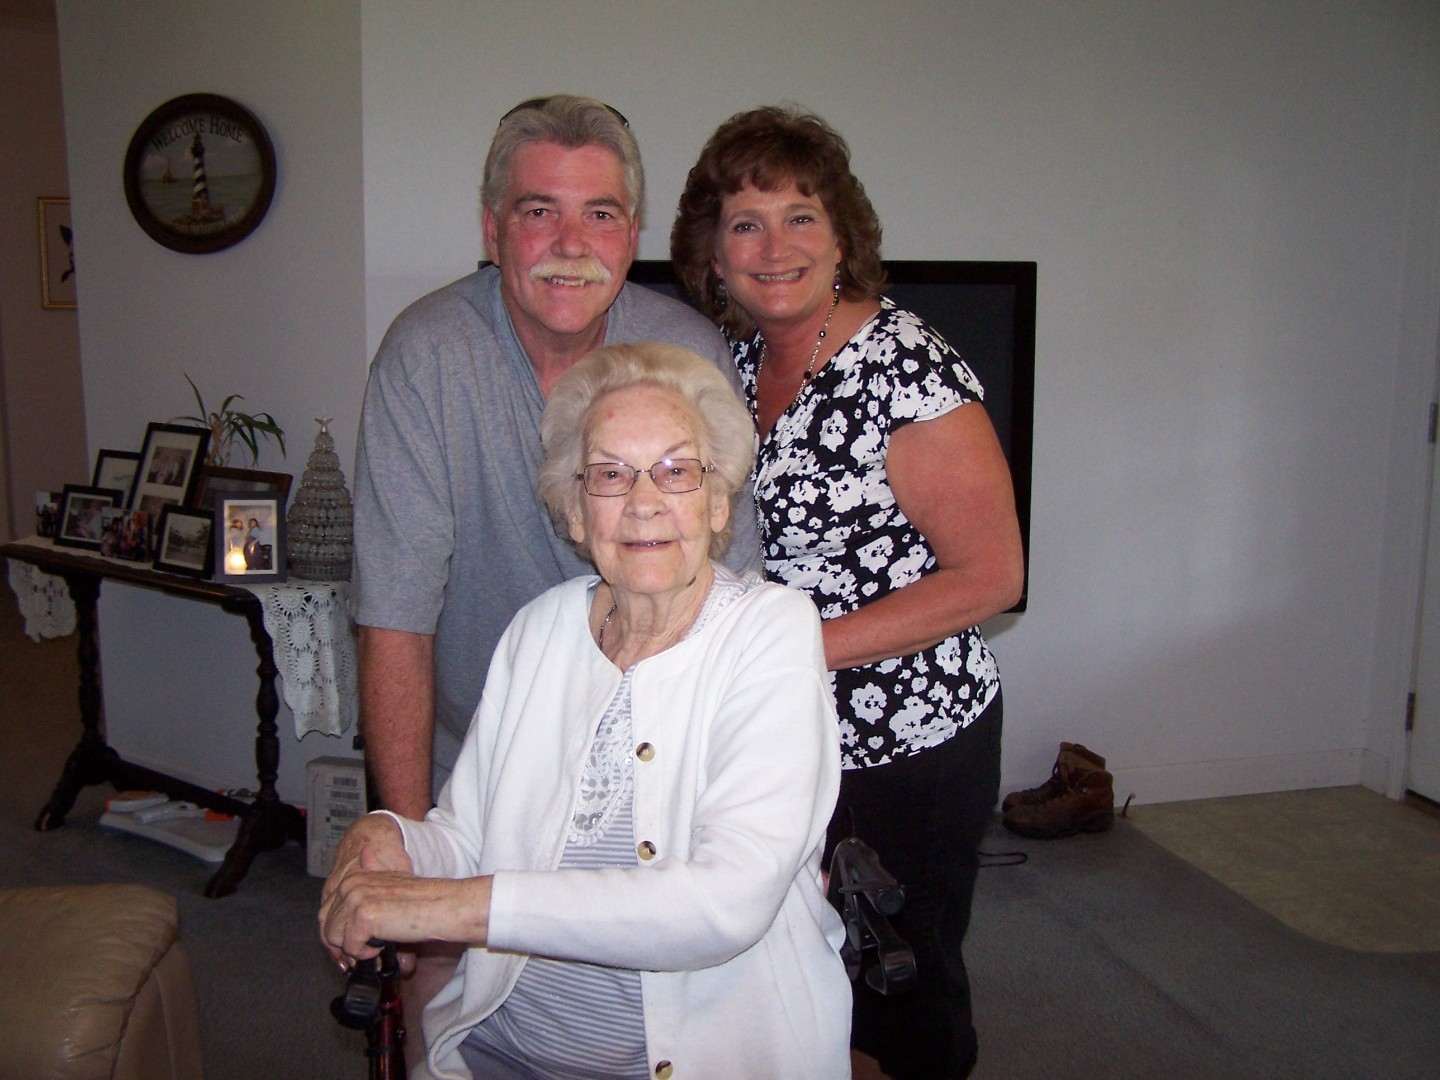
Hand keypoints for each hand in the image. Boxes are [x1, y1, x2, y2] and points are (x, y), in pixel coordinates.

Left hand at [319, 815, 412, 968]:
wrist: (441, 906)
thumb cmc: (421, 898)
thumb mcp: (391, 880)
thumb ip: (372, 873)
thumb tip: (363, 852)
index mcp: (354, 877)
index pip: (327, 914)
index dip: (337, 935)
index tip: (352, 948)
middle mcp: (350, 885)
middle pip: (328, 927)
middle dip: (344, 946)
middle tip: (367, 953)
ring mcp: (355, 900)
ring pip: (335, 939)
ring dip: (355, 950)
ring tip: (377, 948)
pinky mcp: (363, 917)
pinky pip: (351, 947)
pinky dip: (366, 954)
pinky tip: (383, 947)